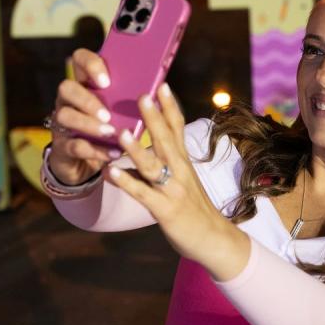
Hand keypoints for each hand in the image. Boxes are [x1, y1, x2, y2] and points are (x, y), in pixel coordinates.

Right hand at [47, 48, 118, 185]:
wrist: (90, 163)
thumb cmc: (111, 128)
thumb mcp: (121, 110)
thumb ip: (130, 97)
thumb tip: (160, 86)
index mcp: (86, 83)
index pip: (80, 59)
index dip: (90, 65)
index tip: (107, 80)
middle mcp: (69, 99)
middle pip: (67, 87)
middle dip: (87, 99)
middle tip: (107, 114)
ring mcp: (62, 122)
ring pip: (64, 116)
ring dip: (88, 124)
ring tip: (110, 132)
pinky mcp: (62, 146)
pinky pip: (74, 145)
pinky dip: (95, 149)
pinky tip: (113, 153)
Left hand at [107, 83, 250, 280]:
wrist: (214, 240)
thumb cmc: (195, 208)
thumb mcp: (184, 179)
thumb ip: (168, 162)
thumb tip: (148, 144)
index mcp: (184, 162)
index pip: (178, 128)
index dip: (170, 107)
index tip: (162, 85)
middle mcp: (180, 171)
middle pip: (166, 140)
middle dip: (154, 118)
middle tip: (143, 96)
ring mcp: (173, 190)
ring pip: (153, 166)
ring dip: (137, 149)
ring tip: (121, 133)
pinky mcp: (165, 210)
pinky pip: (143, 194)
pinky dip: (126, 183)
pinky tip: (110, 174)